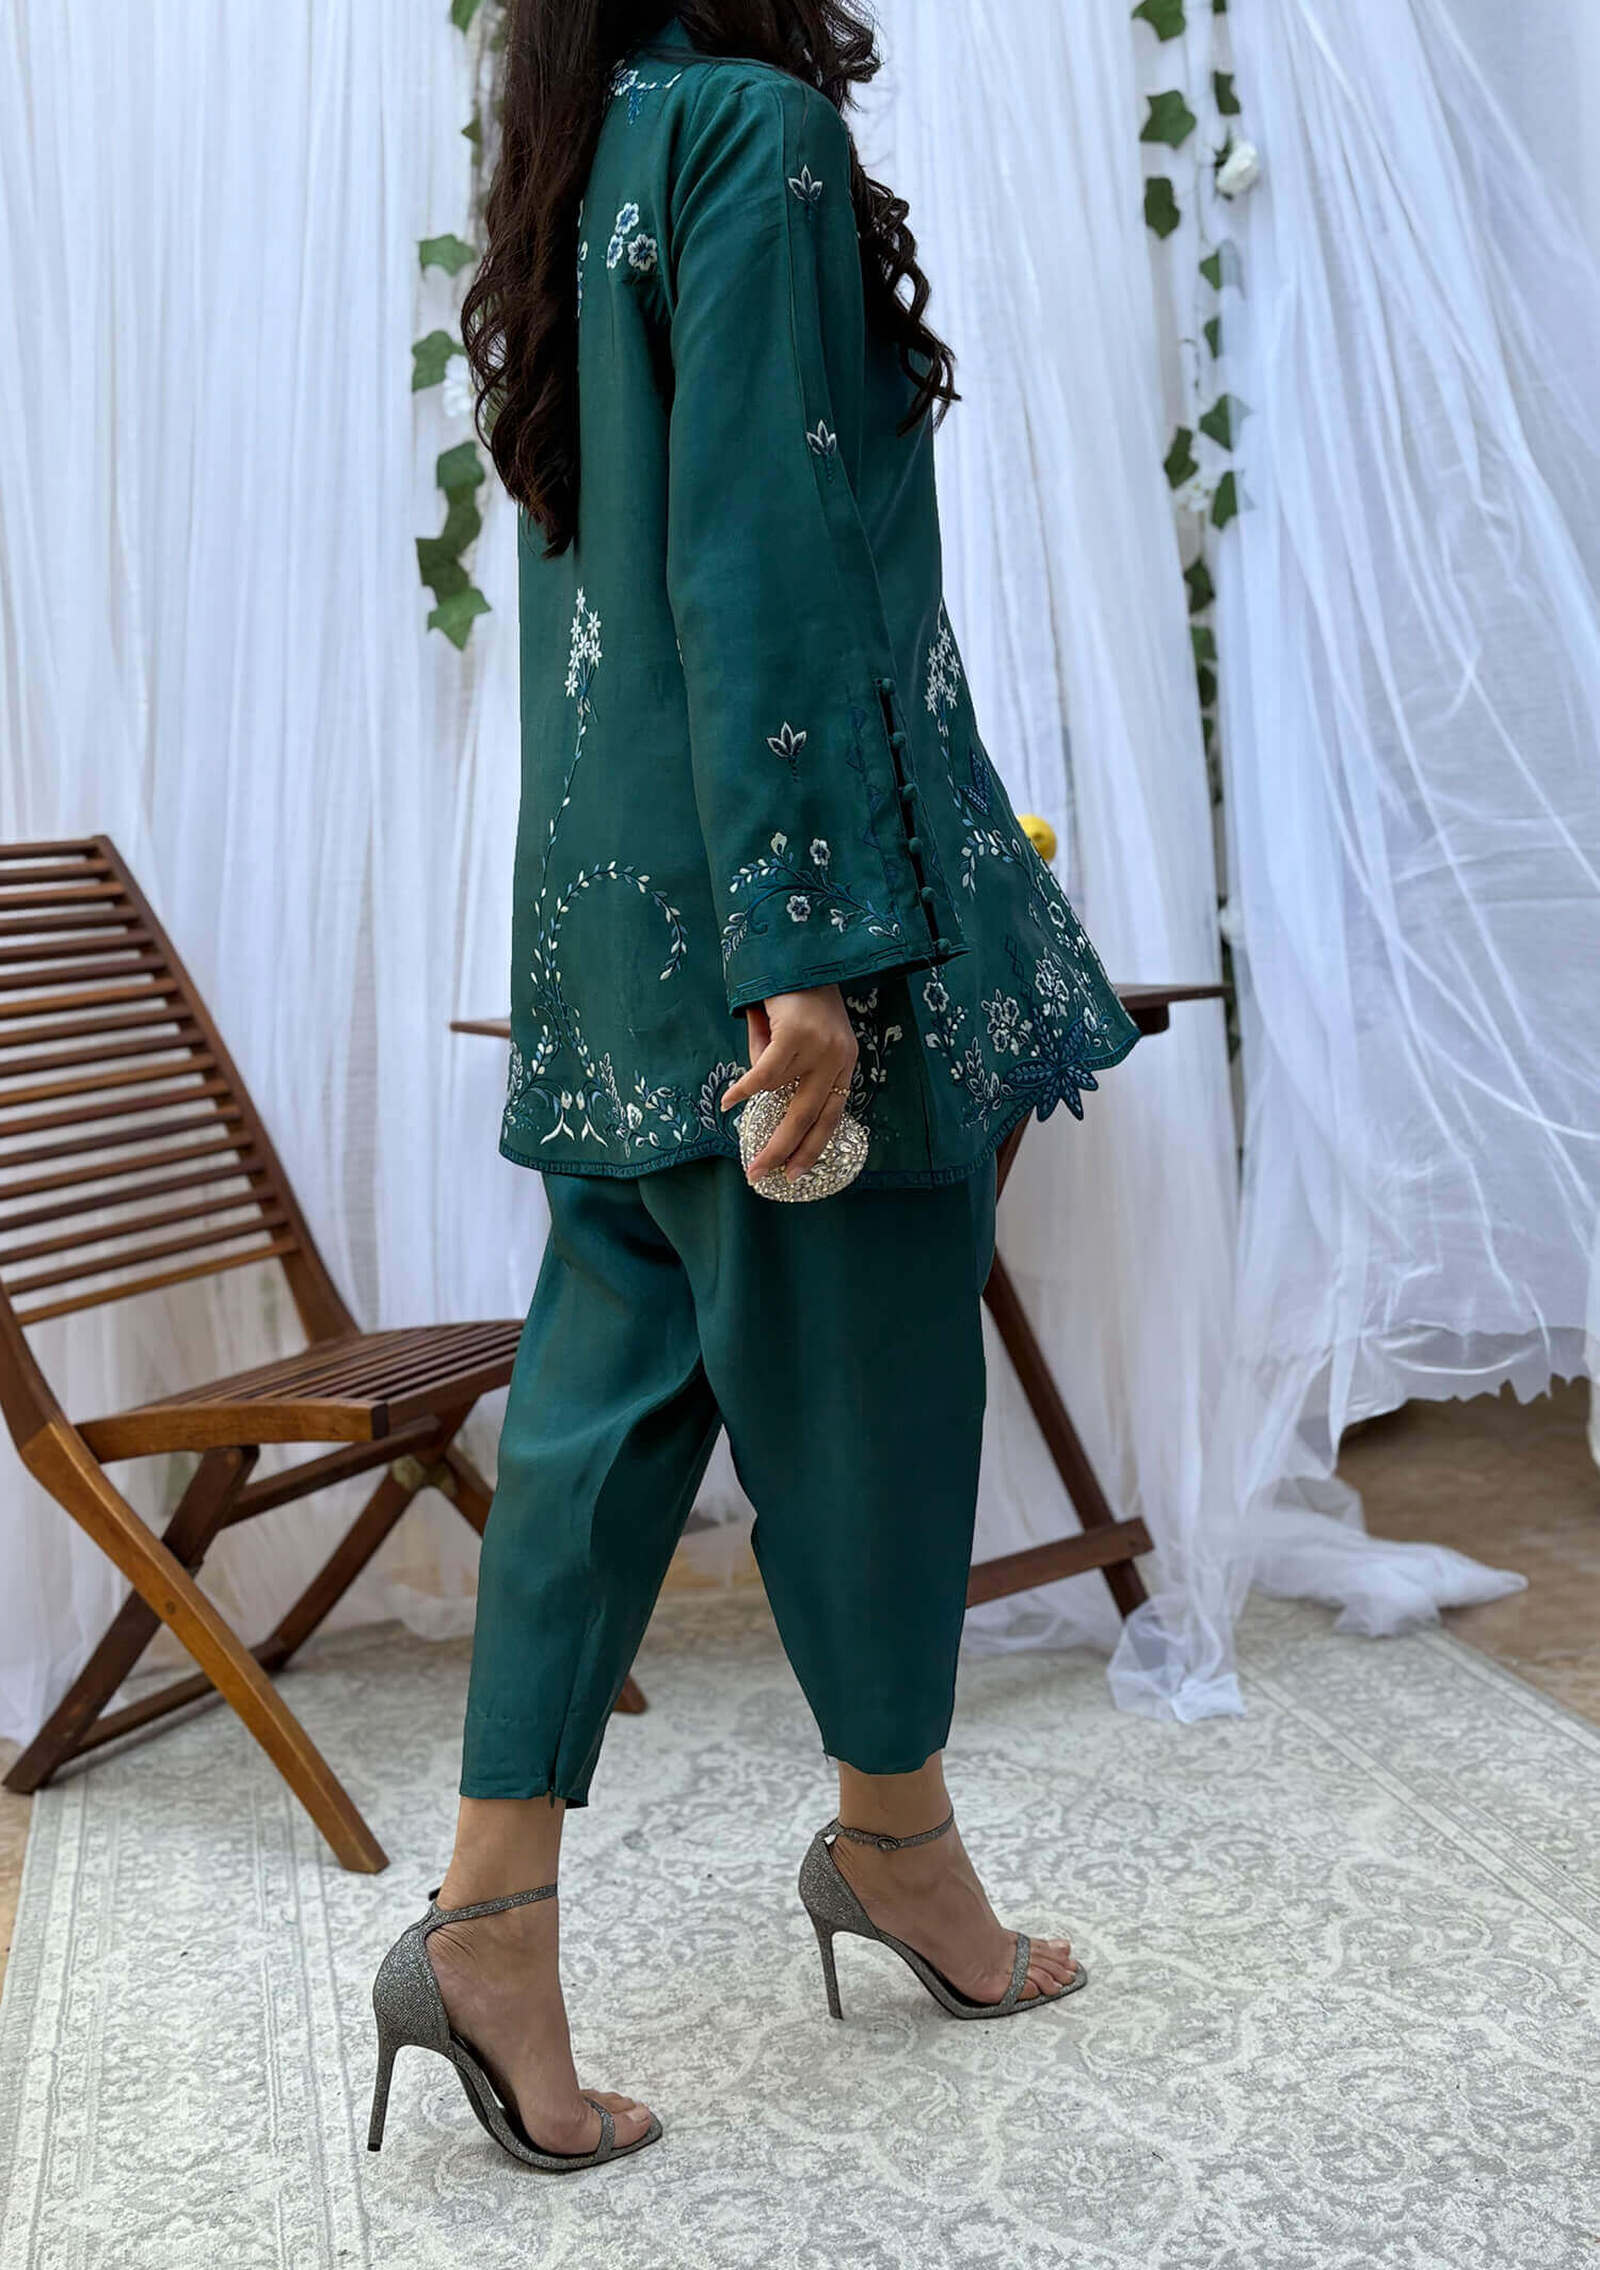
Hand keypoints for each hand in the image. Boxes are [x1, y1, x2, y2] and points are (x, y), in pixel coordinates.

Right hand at [720, 986, 857, 1181]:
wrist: (796, 950)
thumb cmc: (793, 994)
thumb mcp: (795, 1038)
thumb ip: (783, 1069)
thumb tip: (760, 1100)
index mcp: (845, 1063)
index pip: (831, 1116)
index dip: (812, 1147)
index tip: (795, 1174)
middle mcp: (838, 1058)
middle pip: (810, 1118)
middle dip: (785, 1151)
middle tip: (762, 1176)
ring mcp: (820, 1047)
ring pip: (781, 1092)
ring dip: (758, 1102)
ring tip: (744, 1109)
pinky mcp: (797, 1035)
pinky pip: (765, 1073)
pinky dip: (745, 1089)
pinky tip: (729, 1103)